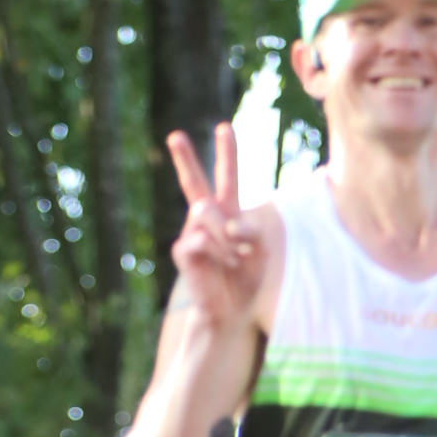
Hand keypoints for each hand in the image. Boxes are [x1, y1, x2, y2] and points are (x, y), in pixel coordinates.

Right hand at [164, 124, 264, 332]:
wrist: (231, 309)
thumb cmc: (246, 278)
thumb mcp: (261, 250)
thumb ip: (252, 230)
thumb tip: (228, 225)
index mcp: (227, 212)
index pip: (226, 177)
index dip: (226, 153)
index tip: (224, 128)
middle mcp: (206, 218)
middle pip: (193, 182)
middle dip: (185, 159)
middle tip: (175, 135)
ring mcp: (192, 233)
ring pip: (205, 212)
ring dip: (225, 235)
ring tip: (234, 257)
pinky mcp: (183, 250)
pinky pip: (201, 238)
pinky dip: (219, 251)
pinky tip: (225, 264)